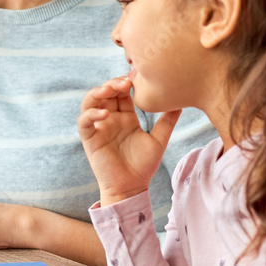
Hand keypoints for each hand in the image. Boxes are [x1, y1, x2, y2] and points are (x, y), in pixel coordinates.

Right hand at [77, 77, 181, 204]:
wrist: (132, 188)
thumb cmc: (143, 166)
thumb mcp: (159, 140)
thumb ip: (167, 121)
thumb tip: (181, 102)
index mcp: (126, 117)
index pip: (122, 92)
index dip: (126, 82)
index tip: (137, 77)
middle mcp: (111, 119)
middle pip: (106, 92)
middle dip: (113, 83)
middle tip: (126, 81)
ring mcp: (99, 128)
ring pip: (90, 102)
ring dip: (98, 92)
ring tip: (110, 90)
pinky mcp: (90, 139)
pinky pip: (84, 122)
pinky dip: (91, 114)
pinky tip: (105, 114)